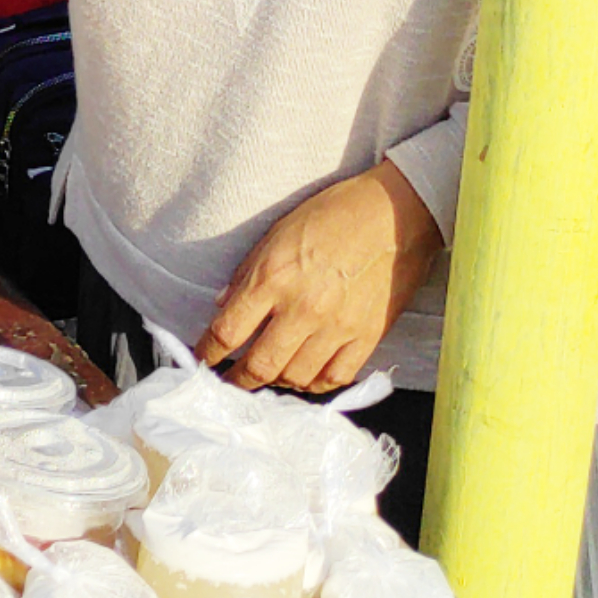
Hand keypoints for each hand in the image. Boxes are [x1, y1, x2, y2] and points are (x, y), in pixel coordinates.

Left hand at [199, 160, 444, 393]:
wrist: (396, 213)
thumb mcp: (277, 233)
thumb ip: (248, 273)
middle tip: (230, 382)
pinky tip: (306, 375)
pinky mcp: (368, 336)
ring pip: (296, 377)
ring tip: (270, 373)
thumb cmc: (334, 214)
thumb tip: (223, 305)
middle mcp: (303, 308)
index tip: (201, 360)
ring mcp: (337, 327)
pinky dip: (316, 384)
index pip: (228, 331)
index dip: (207, 352)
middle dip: (238, 379)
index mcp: (273, 278)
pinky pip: (336, 377)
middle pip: (260, 366)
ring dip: (277, 381)